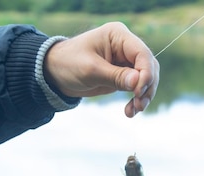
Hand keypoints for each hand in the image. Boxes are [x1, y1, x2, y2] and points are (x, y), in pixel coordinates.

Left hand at [43, 22, 159, 117]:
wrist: (54, 73)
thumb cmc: (68, 63)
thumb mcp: (90, 70)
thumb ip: (115, 76)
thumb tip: (138, 82)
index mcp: (118, 35)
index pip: (142, 53)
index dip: (145, 73)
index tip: (138, 92)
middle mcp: (125, 46)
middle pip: (149, 66)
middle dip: (147, 87)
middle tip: (139, 104)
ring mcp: (125, 61)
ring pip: (146, 78)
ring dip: (144, 96)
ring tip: (134, 110)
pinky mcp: (123, 74)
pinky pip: (137, 87)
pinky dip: (137, 100)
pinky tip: (130, 111)